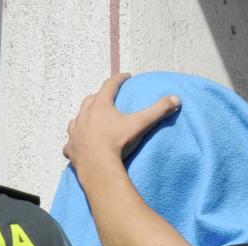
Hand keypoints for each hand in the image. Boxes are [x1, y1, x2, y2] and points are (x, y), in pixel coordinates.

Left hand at [63, 73, 180, 174]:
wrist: (98, 167)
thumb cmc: (118, 143)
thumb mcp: (140, 124)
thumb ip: (158, 110)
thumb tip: (176, 98)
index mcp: (100, 106)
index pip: (110, 85)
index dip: (119, 79)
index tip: (126, 76)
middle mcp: (84, 115)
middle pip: (90, 100)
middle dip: (99, 96)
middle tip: (107, 97)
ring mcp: (75, 132)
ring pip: (77, 119)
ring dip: (84, 117)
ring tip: (90, 119)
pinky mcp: (70, 149)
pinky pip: (70, 143)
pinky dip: (74, 142)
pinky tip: (77, 145)